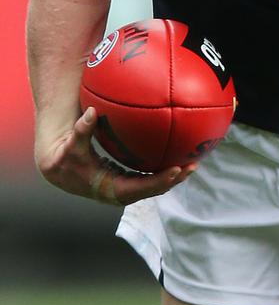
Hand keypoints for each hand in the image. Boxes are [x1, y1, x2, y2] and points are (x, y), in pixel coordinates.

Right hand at [36, 107, 195, 205]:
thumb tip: (90, 112)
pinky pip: (149, 177)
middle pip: (153, 189)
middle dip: (174, 178)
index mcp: (110, 189)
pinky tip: (177, 155)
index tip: (176, 169)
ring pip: (154, 185)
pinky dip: (163, 170)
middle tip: (193, 164)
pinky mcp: (127, 181)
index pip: (140, 188)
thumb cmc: (65, 157)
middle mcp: (121, 192)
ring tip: (193, 161)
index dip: (159, 181)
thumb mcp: (70, 146)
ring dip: (173, 176)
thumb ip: (81, 130)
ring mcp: (125, 187)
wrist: (60, 169)